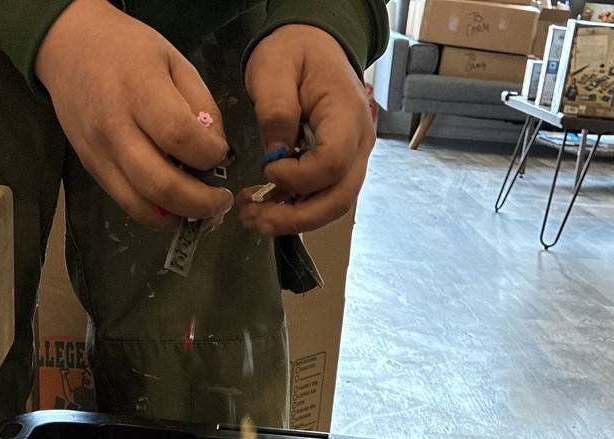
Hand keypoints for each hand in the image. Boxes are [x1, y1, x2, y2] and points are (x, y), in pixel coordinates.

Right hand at [37, 0, 232, 227]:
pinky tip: (176, 208)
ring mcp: (99, 153)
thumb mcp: (175, 62)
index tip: (221, 153)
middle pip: (161, 184)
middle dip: (201, 203)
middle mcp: (115, 128)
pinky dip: (156, 215)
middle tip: (222, 200)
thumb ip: (202, 105)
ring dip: (180, 218)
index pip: (180, 137)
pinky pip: (127, 204)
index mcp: (140, 91)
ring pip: (142, 205)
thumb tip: (217, 153)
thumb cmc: (128, 50)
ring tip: (203, 212)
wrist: (69, 47)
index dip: (209, 154)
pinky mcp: (92, 168)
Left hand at [237, 25, 375, 235]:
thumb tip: (274, 156)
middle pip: (340, 197)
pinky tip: (263, 206)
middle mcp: (359, 142)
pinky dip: (294, 208)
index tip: (267, 169)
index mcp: (348, 115)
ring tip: (253, 217)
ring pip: (333, 204)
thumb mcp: (274, 68)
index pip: (333, 163)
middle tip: (256, 219)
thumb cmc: (296, 51)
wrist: (315, 45)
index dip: (299, 177)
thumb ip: (275, 110)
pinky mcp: (338, 166)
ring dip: (294, 219)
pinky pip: (323, 196)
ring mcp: (352, 157)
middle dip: (297, 217)